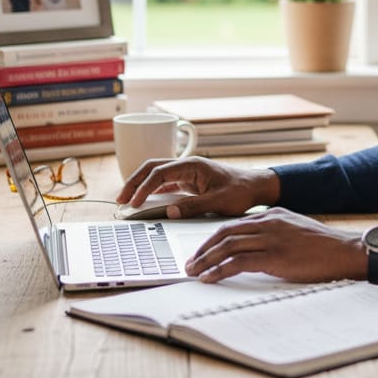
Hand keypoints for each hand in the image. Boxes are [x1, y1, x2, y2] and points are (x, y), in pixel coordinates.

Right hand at [116, 157, 278, 217]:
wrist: (257, 187)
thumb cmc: (242, 191)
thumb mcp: (218, 202)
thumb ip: (193, 207)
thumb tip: (168, 211)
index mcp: (193, 165)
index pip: (159, 172)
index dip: (143, 187)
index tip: (133, 203)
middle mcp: (187, 166)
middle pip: (152, 168)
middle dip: (134, 182)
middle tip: (120, 199)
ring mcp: (188, 173)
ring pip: (156, 175)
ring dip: (140, 186)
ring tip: (127, 201)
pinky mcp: (190, 182)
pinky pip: (165, 184)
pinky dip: (152, 191)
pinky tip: (144, 201)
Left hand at [185, 207, 367, 283]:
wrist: (346, 251)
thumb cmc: (326, 247)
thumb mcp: (297, 231)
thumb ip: (276, 234)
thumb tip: (257, 249)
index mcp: (273, 215)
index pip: (233, 224)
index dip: (213, 238)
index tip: (202, 250)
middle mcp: (268, 223)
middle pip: (225, 232)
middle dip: (203, 249)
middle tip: (191, 263)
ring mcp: (271, 239)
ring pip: (227, 246)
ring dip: (206, 260)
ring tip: (194, 272)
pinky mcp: (275, 257)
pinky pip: (238, 262)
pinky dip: (220, 271)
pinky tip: (210, 278)